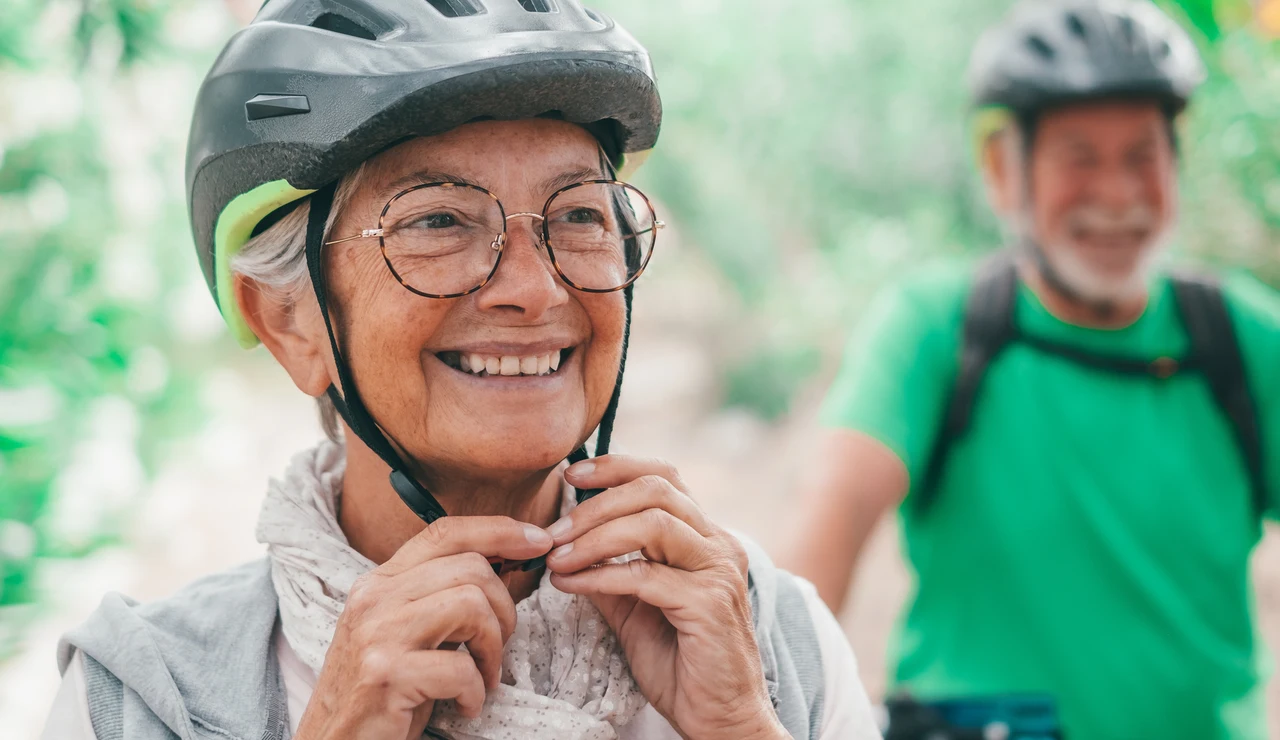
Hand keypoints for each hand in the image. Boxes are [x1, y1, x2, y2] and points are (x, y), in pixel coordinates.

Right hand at [294, 517, 553, 739]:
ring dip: (493, 647)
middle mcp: (374, 598)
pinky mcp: (386, 675)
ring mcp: (377, 634)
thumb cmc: (384, 689)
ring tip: (483, 676)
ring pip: (471, 605)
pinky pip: (461, 666)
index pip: (446, 531)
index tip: (538, 541)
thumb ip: (440, 594)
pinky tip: (466, 705)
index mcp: (380, 581)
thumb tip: (506, 559)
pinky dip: (475, 691)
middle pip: (471, 568)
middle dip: (504, 608)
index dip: (499, 530)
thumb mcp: (407, 630)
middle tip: (497, 647)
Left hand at [546, 455, 787, 739]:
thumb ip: (610, 574)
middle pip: (656, 490)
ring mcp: (717, 572)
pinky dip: (600, 574)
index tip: (572, 476)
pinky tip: (571, 585)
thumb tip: (565, 546)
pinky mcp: (709, 604)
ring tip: (558, 557)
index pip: (664, 477)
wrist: (721, 720)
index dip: (617, 467)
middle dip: (596, 503)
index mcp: (705, 538)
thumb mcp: (634, 611)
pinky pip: (645, 575)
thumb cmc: (682, 667)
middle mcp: (718, 545)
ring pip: (652, 523)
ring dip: (595, 536)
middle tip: (554, 530)